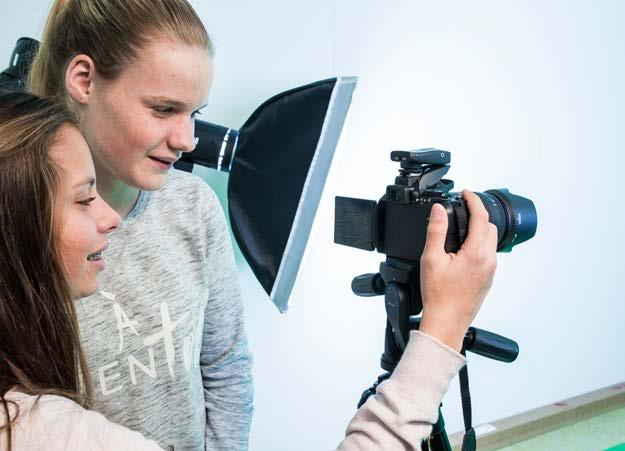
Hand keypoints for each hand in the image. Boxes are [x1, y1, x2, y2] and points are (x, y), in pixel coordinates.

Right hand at [418, 190, 497, 351]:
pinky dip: (479, 244)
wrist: (447, 322)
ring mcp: (491, 271)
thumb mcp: (431, 259)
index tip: (466, 193)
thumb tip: (438, 210)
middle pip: (489, 227)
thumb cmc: (439, 296)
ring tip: (462, 227)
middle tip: (463, 208)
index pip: (481, 217)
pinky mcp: (488, 279)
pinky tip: (464, 249)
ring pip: (490, 241)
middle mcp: (488, 261)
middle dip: (478, 214)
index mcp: (476, 253)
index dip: (473, 200)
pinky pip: (488, 254)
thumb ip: (436, 231)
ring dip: (479, 229)